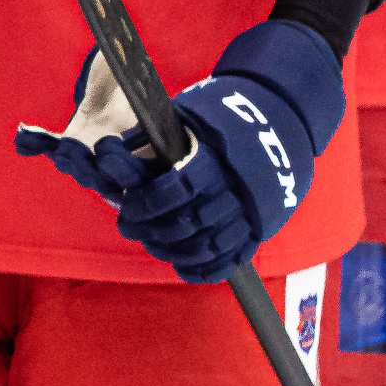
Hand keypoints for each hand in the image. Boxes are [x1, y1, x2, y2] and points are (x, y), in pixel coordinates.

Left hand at [13, 23, 343, 282]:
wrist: (279, 123)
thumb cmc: (218, 119)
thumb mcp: (187, 116)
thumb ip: (150, 134)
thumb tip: (107, 149)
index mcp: (215, 158)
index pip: (175, 189)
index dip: (145, 203)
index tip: (124, 207)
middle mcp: (236, 189)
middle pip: (187, 223)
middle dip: (150, 229)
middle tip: (127, 226)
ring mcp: (252, 214)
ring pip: (206, 247)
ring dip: (171, 251)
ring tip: (150, 243)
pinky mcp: (260, 230)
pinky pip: (231, 260)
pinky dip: (204, 269)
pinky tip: (181, 266)